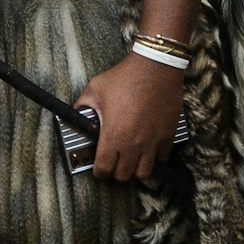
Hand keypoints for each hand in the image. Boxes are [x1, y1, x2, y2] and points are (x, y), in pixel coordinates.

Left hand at [74, 53, 183, 181]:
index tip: (98, 168)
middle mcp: (134, 144)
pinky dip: (154, 157)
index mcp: (113, 135)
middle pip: (124, 176)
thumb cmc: (123, 78)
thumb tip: (75, 115)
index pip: (104, 169)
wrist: (155, 68)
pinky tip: (147, 148)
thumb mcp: (94, 90)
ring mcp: (153, 142)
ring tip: (130, 159)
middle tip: (112, 162)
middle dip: (115, 172)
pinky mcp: (168, 136)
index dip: (99, 172)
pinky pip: (162, 158)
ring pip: (145, 172)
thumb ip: (82, 107)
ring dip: (135, 169)